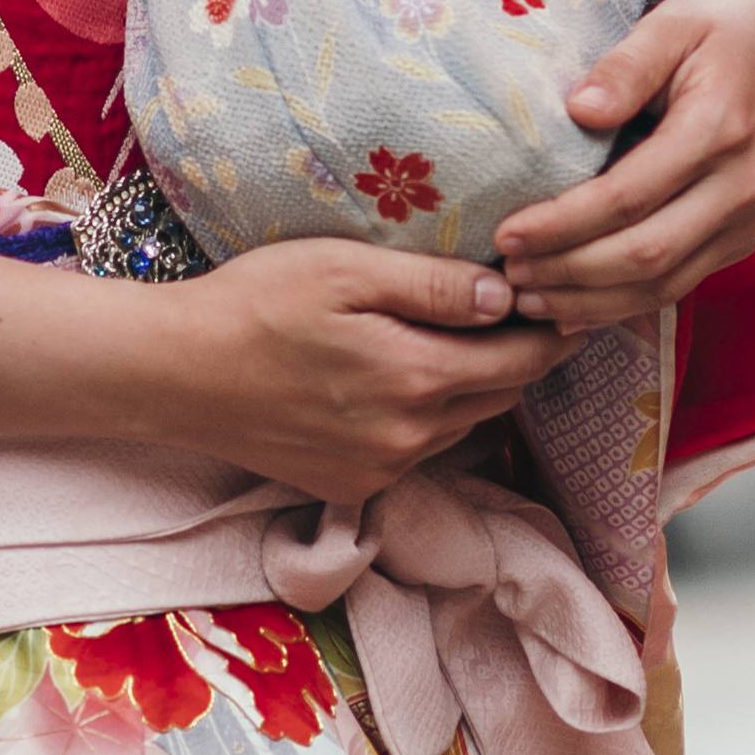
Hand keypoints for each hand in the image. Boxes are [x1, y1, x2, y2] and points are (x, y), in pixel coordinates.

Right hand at [174, 241, 570, 506]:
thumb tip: (509, 296)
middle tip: (533, 311)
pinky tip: (404, 380)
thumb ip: (434, 286)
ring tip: (469, 340)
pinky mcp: (354, 484)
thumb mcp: (346, 269)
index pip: (524, 359)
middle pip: (501, 395)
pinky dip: (430, 417)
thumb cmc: (257, 302)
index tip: (577, 299)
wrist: (176, 374)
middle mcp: (412, 436)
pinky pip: (419, 449)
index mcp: (419, 377)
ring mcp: (383, 468)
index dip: (558, 329)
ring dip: (476, 386)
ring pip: (464, 424)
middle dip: (523, 355)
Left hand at [493, 0, 754, 330]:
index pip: (629, 195)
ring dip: (591, 301)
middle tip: (509, 273)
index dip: (564, 223)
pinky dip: (624, 305)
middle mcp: (742, 187)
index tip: (508, 232)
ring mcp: (747, 221)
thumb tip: (579, 110)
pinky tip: (574, 307)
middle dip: (568, 272)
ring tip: (529, 300)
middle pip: (645, 253)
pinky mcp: (743, 239)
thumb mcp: (674, 23)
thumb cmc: (723, 32)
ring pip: (664, 285)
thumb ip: (627, 65)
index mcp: (720, 129)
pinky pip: (681, 287)